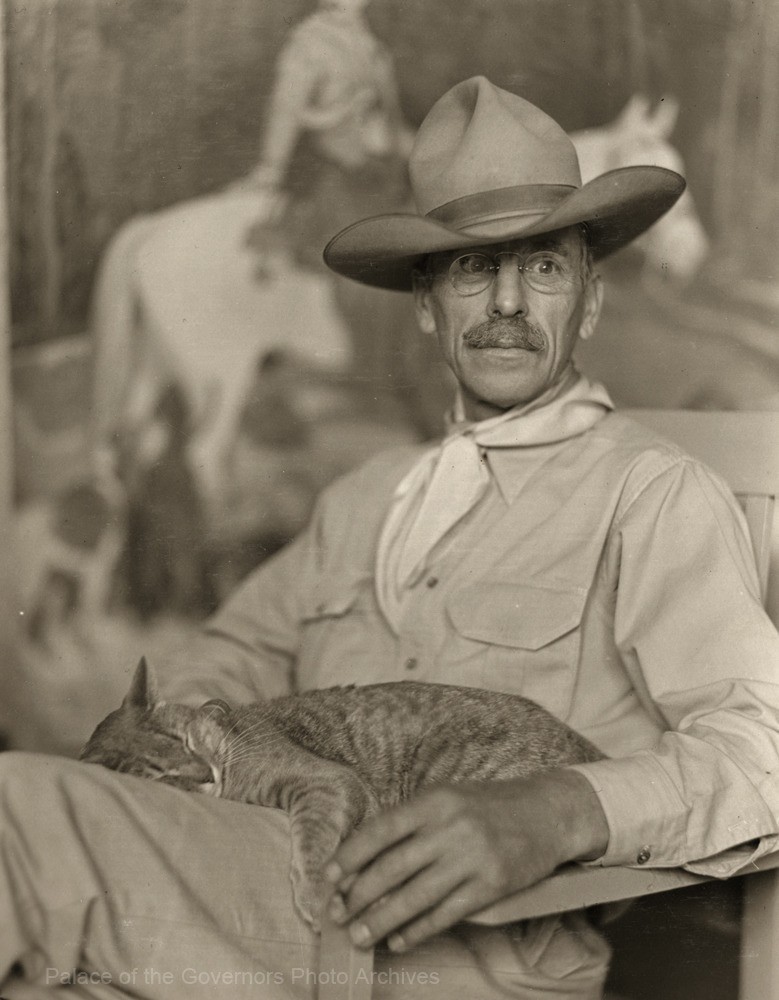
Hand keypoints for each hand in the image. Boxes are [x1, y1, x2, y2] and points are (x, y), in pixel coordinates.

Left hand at [324, 769, 608, 952]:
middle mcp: (450, 828)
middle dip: (359, 896)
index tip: (328, 879)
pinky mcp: (490, 886)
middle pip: (392, 868)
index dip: (350, 856)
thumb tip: (365, 859)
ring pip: (415, 896)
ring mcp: (471, 858)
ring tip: (359, 936)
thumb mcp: (447, 798)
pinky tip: (399, 940)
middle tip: (338, 915)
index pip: (380, 831)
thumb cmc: (487, 805)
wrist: (546, 812)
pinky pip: (445, 914)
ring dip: (382, 920)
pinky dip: (418, 930)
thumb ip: (411, 823)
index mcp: (433, 801)